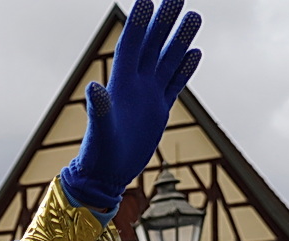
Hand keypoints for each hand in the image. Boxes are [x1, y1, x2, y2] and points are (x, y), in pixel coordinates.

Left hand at [61, 0, 202, 207]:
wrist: (106, 176)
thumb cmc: (98, 155)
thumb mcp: (99, 133)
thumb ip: (98, 110)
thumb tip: (94, 88)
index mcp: (120, 85)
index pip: (132, 46)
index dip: (139, 23)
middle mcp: (135, 86)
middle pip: (152, 46)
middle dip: (164, 22)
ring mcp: (148, 97)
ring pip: (167, 61)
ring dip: (179, 39)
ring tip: (194, 16)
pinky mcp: (158, 111)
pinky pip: (174, 84)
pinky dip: (184, 69)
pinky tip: (195, 52)